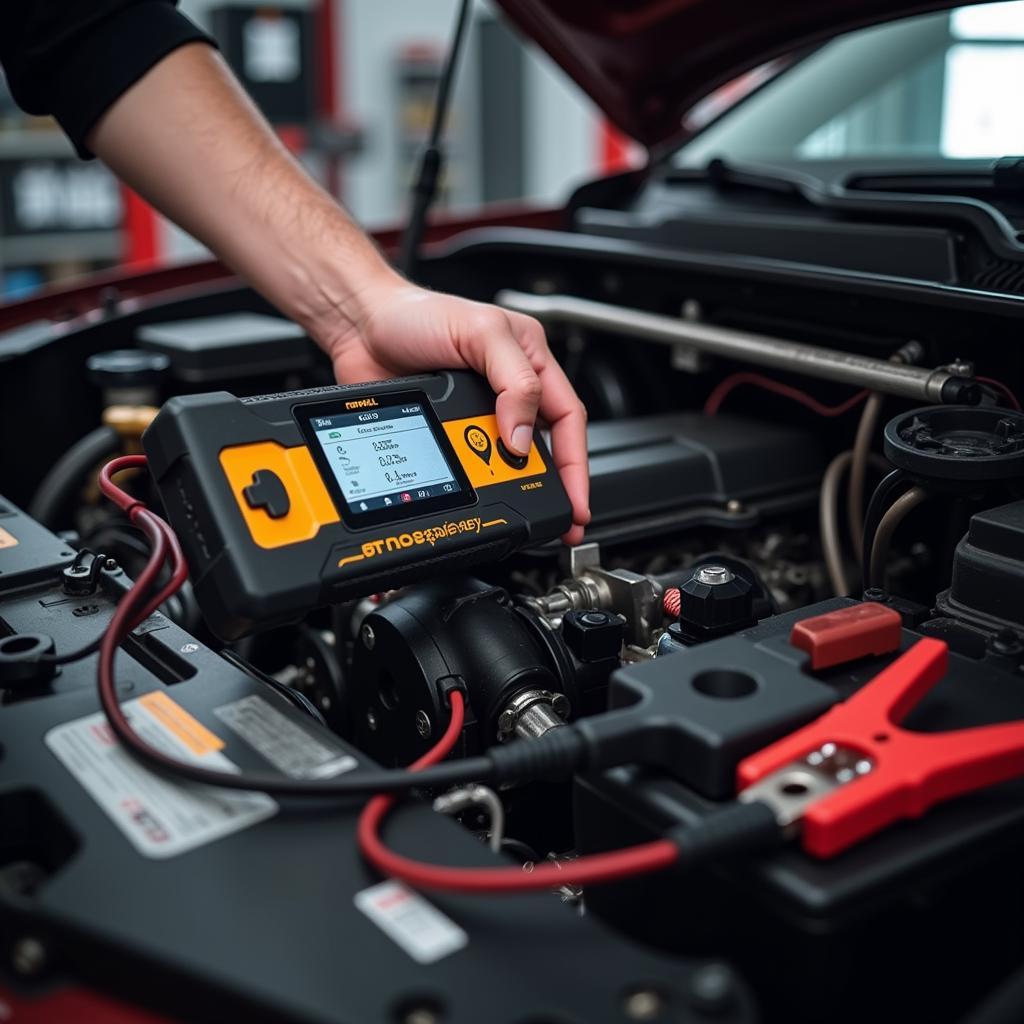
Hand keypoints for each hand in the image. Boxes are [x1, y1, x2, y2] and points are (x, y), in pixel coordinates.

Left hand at [317, 275, 589, 544]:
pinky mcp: (448, 431)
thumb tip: (523, 439)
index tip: (577, 500)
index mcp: (531, 361)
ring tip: (516, 508)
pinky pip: (468, 463)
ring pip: (506, 460)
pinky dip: (474, 481)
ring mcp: (477, 414)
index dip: (575, 463)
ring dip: (512, 486)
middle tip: (557, 520)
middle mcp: (509, 389)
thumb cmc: (417, 314)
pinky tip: (477, 493)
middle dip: (553, 486)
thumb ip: (515, 381)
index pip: (568, 417)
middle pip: (543, 447)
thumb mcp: (481, 333)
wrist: (361, 327)